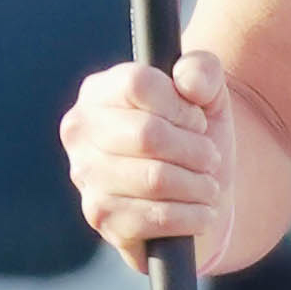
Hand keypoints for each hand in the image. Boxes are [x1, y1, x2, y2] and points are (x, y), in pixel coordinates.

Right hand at [60, 42, 234, 281]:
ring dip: (198, 185)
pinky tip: (202, 213)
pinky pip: (156, 217)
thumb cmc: (195, 137)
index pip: (138, 84)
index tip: (197, 122)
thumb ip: (203, 71)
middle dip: (194, 150)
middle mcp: (80, 131)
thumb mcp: (209, 94)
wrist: (196, 195)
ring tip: (209, 186)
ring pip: (154, 178)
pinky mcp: (102, 218)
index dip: (181, 105)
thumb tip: (189, 84)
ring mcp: (86, 177)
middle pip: (147, 134)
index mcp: (99, 91)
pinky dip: (193, 217)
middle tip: (209, 158)